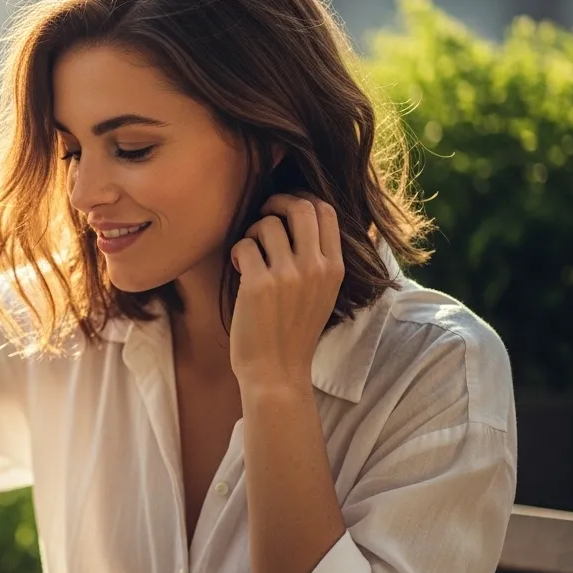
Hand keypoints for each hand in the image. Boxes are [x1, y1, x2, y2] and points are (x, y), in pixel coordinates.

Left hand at [228, 192, 343, 391]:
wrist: (277, 372)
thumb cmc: (294, 333)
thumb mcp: (323, 294)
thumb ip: (321, 260)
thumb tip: (311, 218)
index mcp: (334, 268)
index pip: (325, 211)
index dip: (301, 201)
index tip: (285, 210)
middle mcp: (315, 267)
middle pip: (300, 207)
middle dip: (276, 204)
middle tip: (263, 217)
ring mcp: (288, 275)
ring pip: (268, 224)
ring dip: (252, 233)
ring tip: (250, 254)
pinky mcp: (258, 285)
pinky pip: (244, 245)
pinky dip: (238, 252)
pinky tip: (239, 270)